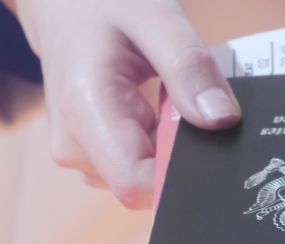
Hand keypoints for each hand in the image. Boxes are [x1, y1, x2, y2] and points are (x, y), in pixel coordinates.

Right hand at [9, 0, 239, 208]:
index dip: (182, 176)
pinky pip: (140, 164)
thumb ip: (189, 67)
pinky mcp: (93, 153)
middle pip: (147, 183)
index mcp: (85, 112)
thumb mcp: (155, 18)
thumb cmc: (105, 5)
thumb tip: (222, 120)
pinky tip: (163, 108)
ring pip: (147, 176)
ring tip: (174, 98)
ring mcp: (82, 154)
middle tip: (197, 106)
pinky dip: (162, 141)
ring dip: (174, 145)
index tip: (214, 143)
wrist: (62, 4)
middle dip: (184, 155)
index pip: (137, 185)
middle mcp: (75, 146)